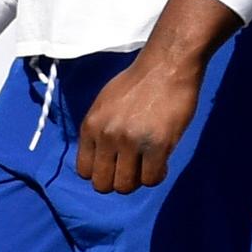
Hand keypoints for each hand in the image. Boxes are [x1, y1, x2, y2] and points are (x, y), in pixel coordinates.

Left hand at [76, 43, 208, 196]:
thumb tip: (101, 157)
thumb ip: (100, 130)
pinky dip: (157, 176)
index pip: (84, 171)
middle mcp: (107, 136)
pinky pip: (152, 178)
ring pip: (126, 186)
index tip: (115, 165)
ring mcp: (131, 142)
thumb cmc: (139, 82)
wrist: (167, 65)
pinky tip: (162, 162)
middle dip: (118, 181)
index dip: (101, 172)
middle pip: (103, 184)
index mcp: (91, 125)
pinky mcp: (157, 145)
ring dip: (138, 180)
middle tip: (133, 168)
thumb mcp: (105, 103)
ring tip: (148, 165)